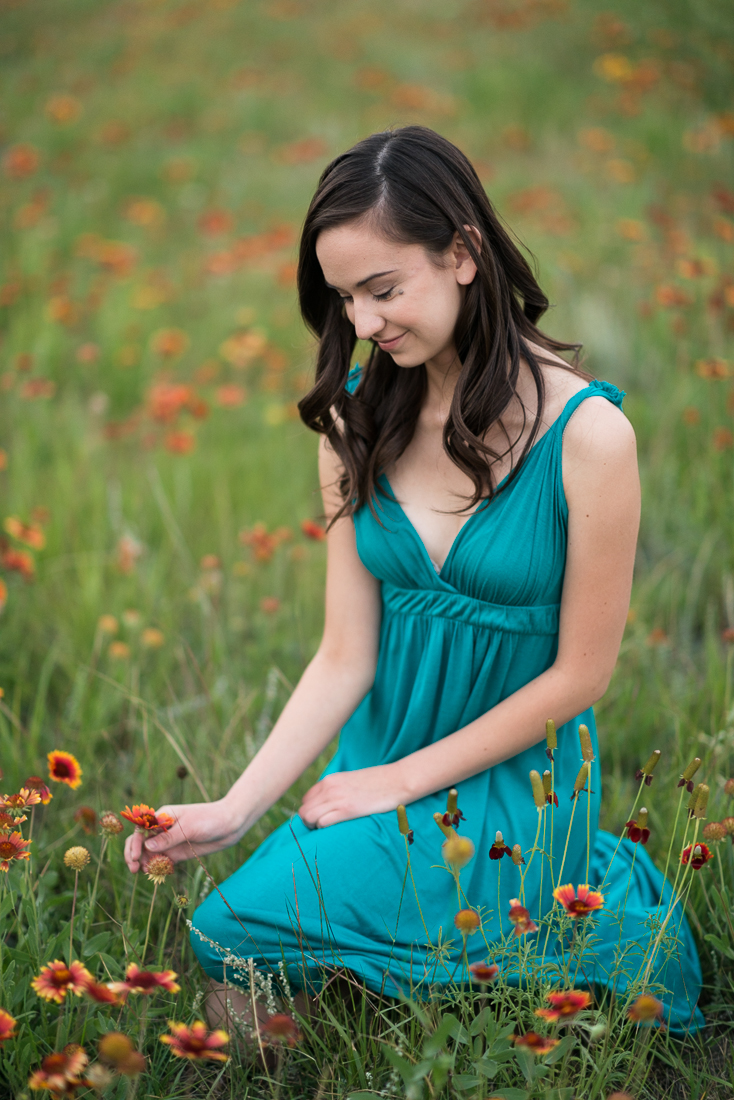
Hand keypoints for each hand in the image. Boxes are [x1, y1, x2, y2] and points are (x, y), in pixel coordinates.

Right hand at [123, 798, 246, 872]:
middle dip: (134, 855)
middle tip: (134, 870)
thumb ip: (168, 838)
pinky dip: (158, 868)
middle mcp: (163, 829)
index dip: (135, 843)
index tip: (135, 857)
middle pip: (141, 843)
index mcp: (163, 816)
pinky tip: (161, 873)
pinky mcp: (178, 853)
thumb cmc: (209, 819)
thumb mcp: (188, 828)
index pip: (141, 830)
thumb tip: (147, 847)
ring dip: (145, 864)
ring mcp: (170, 842)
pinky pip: (162, 862)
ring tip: (148, 873)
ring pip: (150, 855)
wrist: (230, 825)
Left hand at [298, 764, 406, 828]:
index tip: (321, 818)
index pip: (305, 799)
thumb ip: (337, 789)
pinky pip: (322, 823)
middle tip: (323, 829)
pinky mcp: (347, 809)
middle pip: (304, 810)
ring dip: (314, 827)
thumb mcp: (352, 780)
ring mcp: (337, 798)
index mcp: (330, 780)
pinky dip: (324, 829)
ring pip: (308, 817)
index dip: (311, 811)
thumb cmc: (378, 783)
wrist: (397, 780)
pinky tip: (336, 829)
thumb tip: (330, 803)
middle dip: (309, 822)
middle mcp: (329, 788)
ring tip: (329, 831)